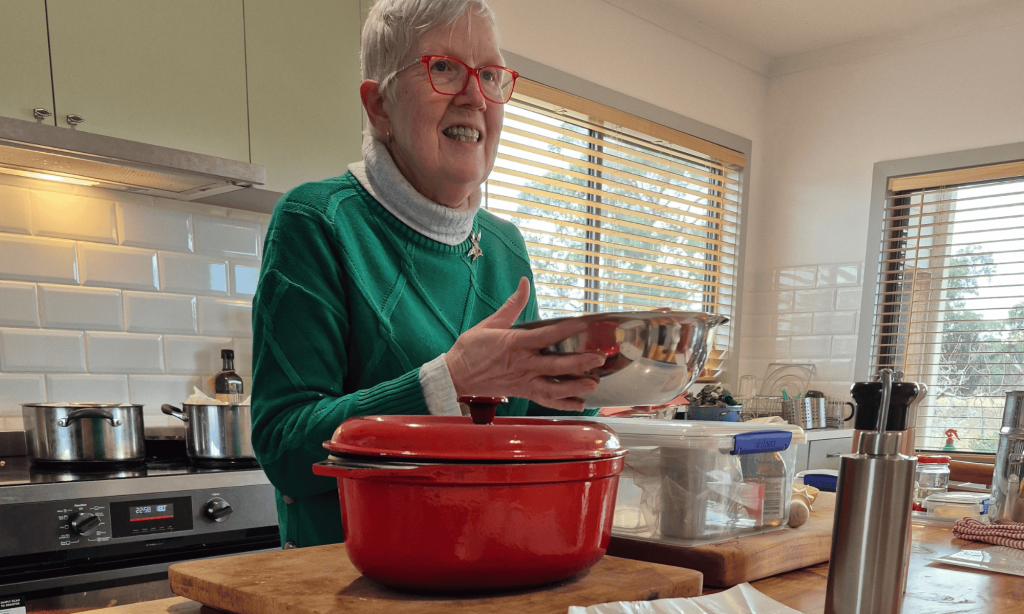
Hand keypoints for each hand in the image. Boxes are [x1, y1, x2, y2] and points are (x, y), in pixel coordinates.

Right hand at [445, 277, 605, 411]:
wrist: (455, 376)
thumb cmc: (470, 349)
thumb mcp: (490, 323)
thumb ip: (512, 305)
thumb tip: (525, 282)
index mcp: (514, 344)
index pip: (545, 336)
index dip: (565, 330)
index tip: (583, 324)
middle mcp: (522, 365)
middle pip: (555, 366)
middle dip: (579, 363)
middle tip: (598, 360)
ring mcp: (523, 381)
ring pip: (553, 387)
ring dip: (575, 387)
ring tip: (593, 384)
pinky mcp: (522, 392)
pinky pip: (544, 400)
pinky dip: (562, 404)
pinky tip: (578, 403)